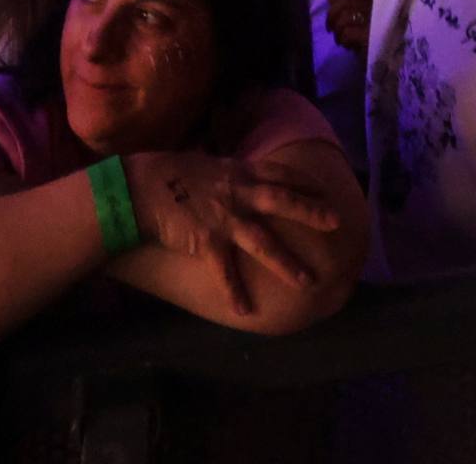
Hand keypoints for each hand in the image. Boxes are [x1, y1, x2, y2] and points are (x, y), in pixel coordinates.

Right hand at [126, 149, 344, 314]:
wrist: (139, 188)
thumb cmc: (167, 173)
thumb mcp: (206, 164)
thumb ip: (228, 173)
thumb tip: (238, 173)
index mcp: (237, 172)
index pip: (279, 174)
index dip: (304, 182)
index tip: (325, 189)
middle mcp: (237, 194)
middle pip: (282, 201)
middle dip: (311, 212)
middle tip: (337, 222)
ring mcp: (224, 219)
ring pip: (264, 243)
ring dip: (287, 264)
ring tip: (308, 282)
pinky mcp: (207, 241)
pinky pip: (225, 272)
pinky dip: (235, 293)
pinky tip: (246, 311)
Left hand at [326, 0, 371, 53]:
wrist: (389, 60)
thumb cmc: (373, 38)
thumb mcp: (363, 19)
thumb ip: (350, 8)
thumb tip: (331, 1)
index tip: (331, 0)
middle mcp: (375, 6)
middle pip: (345, 0)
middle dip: (332, 14)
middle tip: (330, 27)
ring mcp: (374, 20)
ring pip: (345, 16)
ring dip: (337, 29)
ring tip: (339, 39)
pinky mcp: (371, 36)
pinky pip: (349, 32)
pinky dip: (343, 39)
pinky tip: (347, 46)